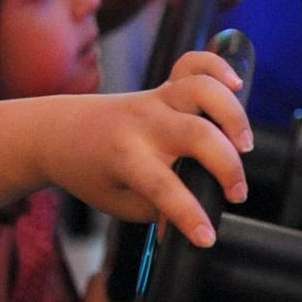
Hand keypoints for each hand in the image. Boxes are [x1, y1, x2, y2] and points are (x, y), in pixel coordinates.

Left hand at [35, 49, 250, 248]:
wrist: (57, 132)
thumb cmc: (91, 173)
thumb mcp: (119, 203)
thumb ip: (159, 212)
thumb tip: (197, 225)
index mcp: (125, 157)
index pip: (163, 187)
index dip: (189, 215)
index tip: (207, 238)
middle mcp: (143, 123)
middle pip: (197, 135)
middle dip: (228, 167)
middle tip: (236, 194)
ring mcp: (154, 99)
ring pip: (202, 89)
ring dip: (233, 114)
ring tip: (244, 144)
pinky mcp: (163, 86)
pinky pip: (194, 63)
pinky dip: (218, 67)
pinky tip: (236, 84)